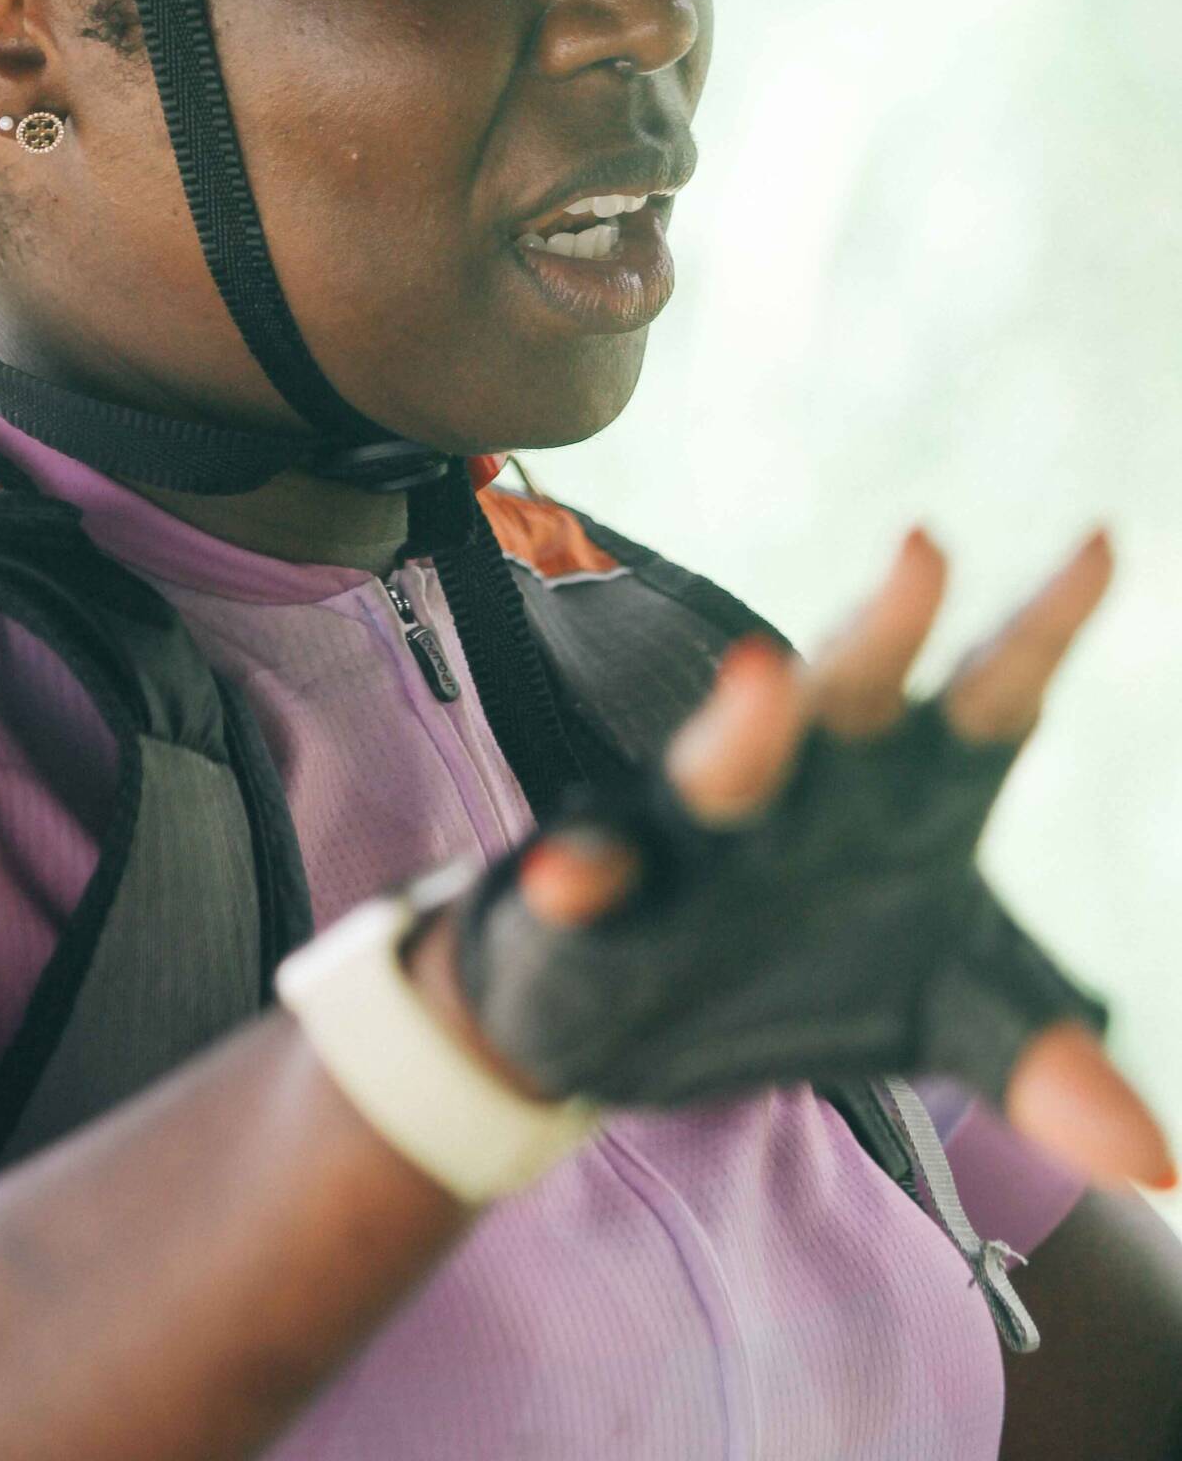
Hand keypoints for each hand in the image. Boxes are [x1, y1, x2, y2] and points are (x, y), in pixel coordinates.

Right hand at [436, 526, 1174, 1189]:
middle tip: (929, 550)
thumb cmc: (803, 963)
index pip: (992, 696)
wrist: (634, 1018)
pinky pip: (593, 875)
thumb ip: (1038, 1060)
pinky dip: (586, 870)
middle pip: (857, 692)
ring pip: (724, 762)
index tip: (1107, 541)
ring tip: (764, 677)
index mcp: (905, 790)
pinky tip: (578, 875)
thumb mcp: (938, 1010)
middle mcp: (806, 780)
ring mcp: (697, 830)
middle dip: (889, 627)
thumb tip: (1157, 1160)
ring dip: (744, 725)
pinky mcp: (601, 894)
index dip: (1047, 625)